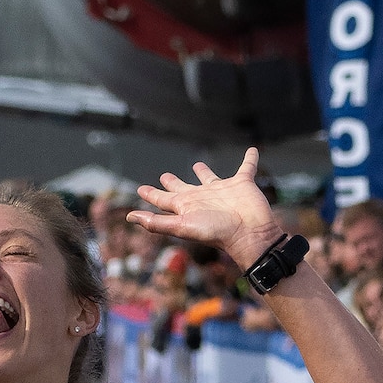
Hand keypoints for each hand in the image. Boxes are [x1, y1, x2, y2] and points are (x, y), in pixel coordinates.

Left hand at [126, 151, 281, 270]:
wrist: (247, 232)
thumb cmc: (216, 231)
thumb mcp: (181, 226)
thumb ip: (156, 223)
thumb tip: (129, 217)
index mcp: (186, 207)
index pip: (163, 199)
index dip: (151, 194)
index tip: (140, 189)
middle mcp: (202, 198)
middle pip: (183, 188)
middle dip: (173, 182)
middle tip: (164, 175)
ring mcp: (222, 190)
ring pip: (210, 177)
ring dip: (204, 171)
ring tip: (198, 164)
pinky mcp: (242, 183)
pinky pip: (246, 167)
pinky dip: (250, 159)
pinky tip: (252, 151)